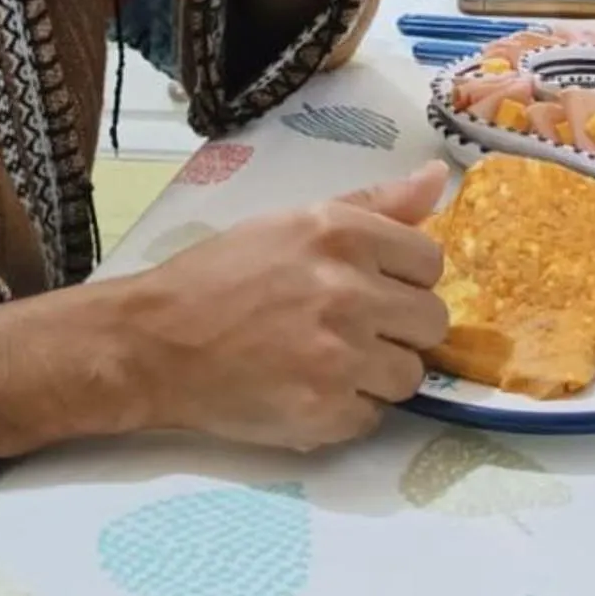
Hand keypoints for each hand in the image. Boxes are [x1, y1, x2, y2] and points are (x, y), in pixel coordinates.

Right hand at [114, 163, 450, 450]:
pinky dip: (346, 410)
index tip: (374, 287)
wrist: (154, 343)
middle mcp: (349, 291)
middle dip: (398, 329)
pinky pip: (374, 416)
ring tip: (326, 362)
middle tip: (350, 329)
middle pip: (432, 322)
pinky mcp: (327, 411)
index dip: (405, 279)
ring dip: (376, 374)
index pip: (431, 261)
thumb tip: (440, 179)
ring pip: (410, 375)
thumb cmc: (220, 277)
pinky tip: (307, 389)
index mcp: (341, 233)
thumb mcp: (293, 222)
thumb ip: (373, 205)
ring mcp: (341, 356)